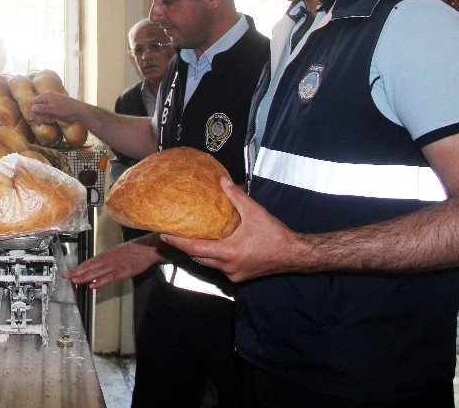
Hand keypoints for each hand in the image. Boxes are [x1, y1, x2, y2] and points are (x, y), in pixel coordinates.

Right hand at [29, 92, 85, 124]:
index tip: (31, 119)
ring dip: (43, 118)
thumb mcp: (53, 109)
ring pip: (41, 113)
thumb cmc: (66, 108)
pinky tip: (52, 121)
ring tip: (50, 121)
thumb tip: (32, 107)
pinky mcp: (53, 110)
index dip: (31, 110)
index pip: (33, 102)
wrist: (78, 111)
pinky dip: (47, 119)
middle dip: (38, 116)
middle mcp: (47, 99)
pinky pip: (46, 115)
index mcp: (46, 96)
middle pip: (36, 108)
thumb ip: (42, 108)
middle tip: (40, 122)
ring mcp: (50, 105)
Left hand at [63, 235, 163, 288]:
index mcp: (105, 254)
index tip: (70, 272)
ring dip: (84, 277)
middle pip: (89, 267)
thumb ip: (107, 258)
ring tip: (74, 281)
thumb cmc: (132, 249)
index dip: (79, 268)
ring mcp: (114, 266)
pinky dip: (100, 282)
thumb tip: (98, 263)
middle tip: (66, 276)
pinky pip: (109, 278)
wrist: (146, 249)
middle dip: (77, 272)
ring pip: (96, 273)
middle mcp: (107, 259)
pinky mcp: (122, 273)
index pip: (89, 262)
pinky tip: (92, 286)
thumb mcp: (116, 251)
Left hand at [159, 178, 304, 281]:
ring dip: (198, 252)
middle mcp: (228, 267)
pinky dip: (212, 257)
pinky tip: (210, 245)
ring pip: (208, 264)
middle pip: (198, 258)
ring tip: (187, 238)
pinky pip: (219, 266)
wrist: (295, 255)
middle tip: (172, 235)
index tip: (163, 235)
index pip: (195, 248)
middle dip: (184, 247)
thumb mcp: (255, 212)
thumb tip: (222, 181)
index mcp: (229, 253)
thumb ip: (237, 196)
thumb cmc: (275, 235)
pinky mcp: (239, 276)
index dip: (177, 242)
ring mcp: (233, 274)